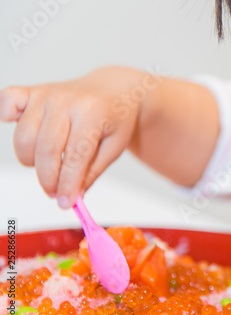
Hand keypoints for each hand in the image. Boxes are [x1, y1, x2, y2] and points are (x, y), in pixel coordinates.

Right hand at [0, 67, 142, 208]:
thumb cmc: (114, 118)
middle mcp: (66, 100)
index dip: (68, 183)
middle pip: (46, 149)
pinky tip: (23, 132)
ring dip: (32, 160)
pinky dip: (6, 117)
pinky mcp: (31, 91)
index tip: (66, 203)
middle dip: (49, 178)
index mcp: (92, 113)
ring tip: (52, 164)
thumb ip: (92, 172)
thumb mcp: (114, 147)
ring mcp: (47, 94)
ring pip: (24, 137)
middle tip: (56, 192)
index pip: (75, 156)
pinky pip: (7, 101)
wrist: (113, 89)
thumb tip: (72, 197)